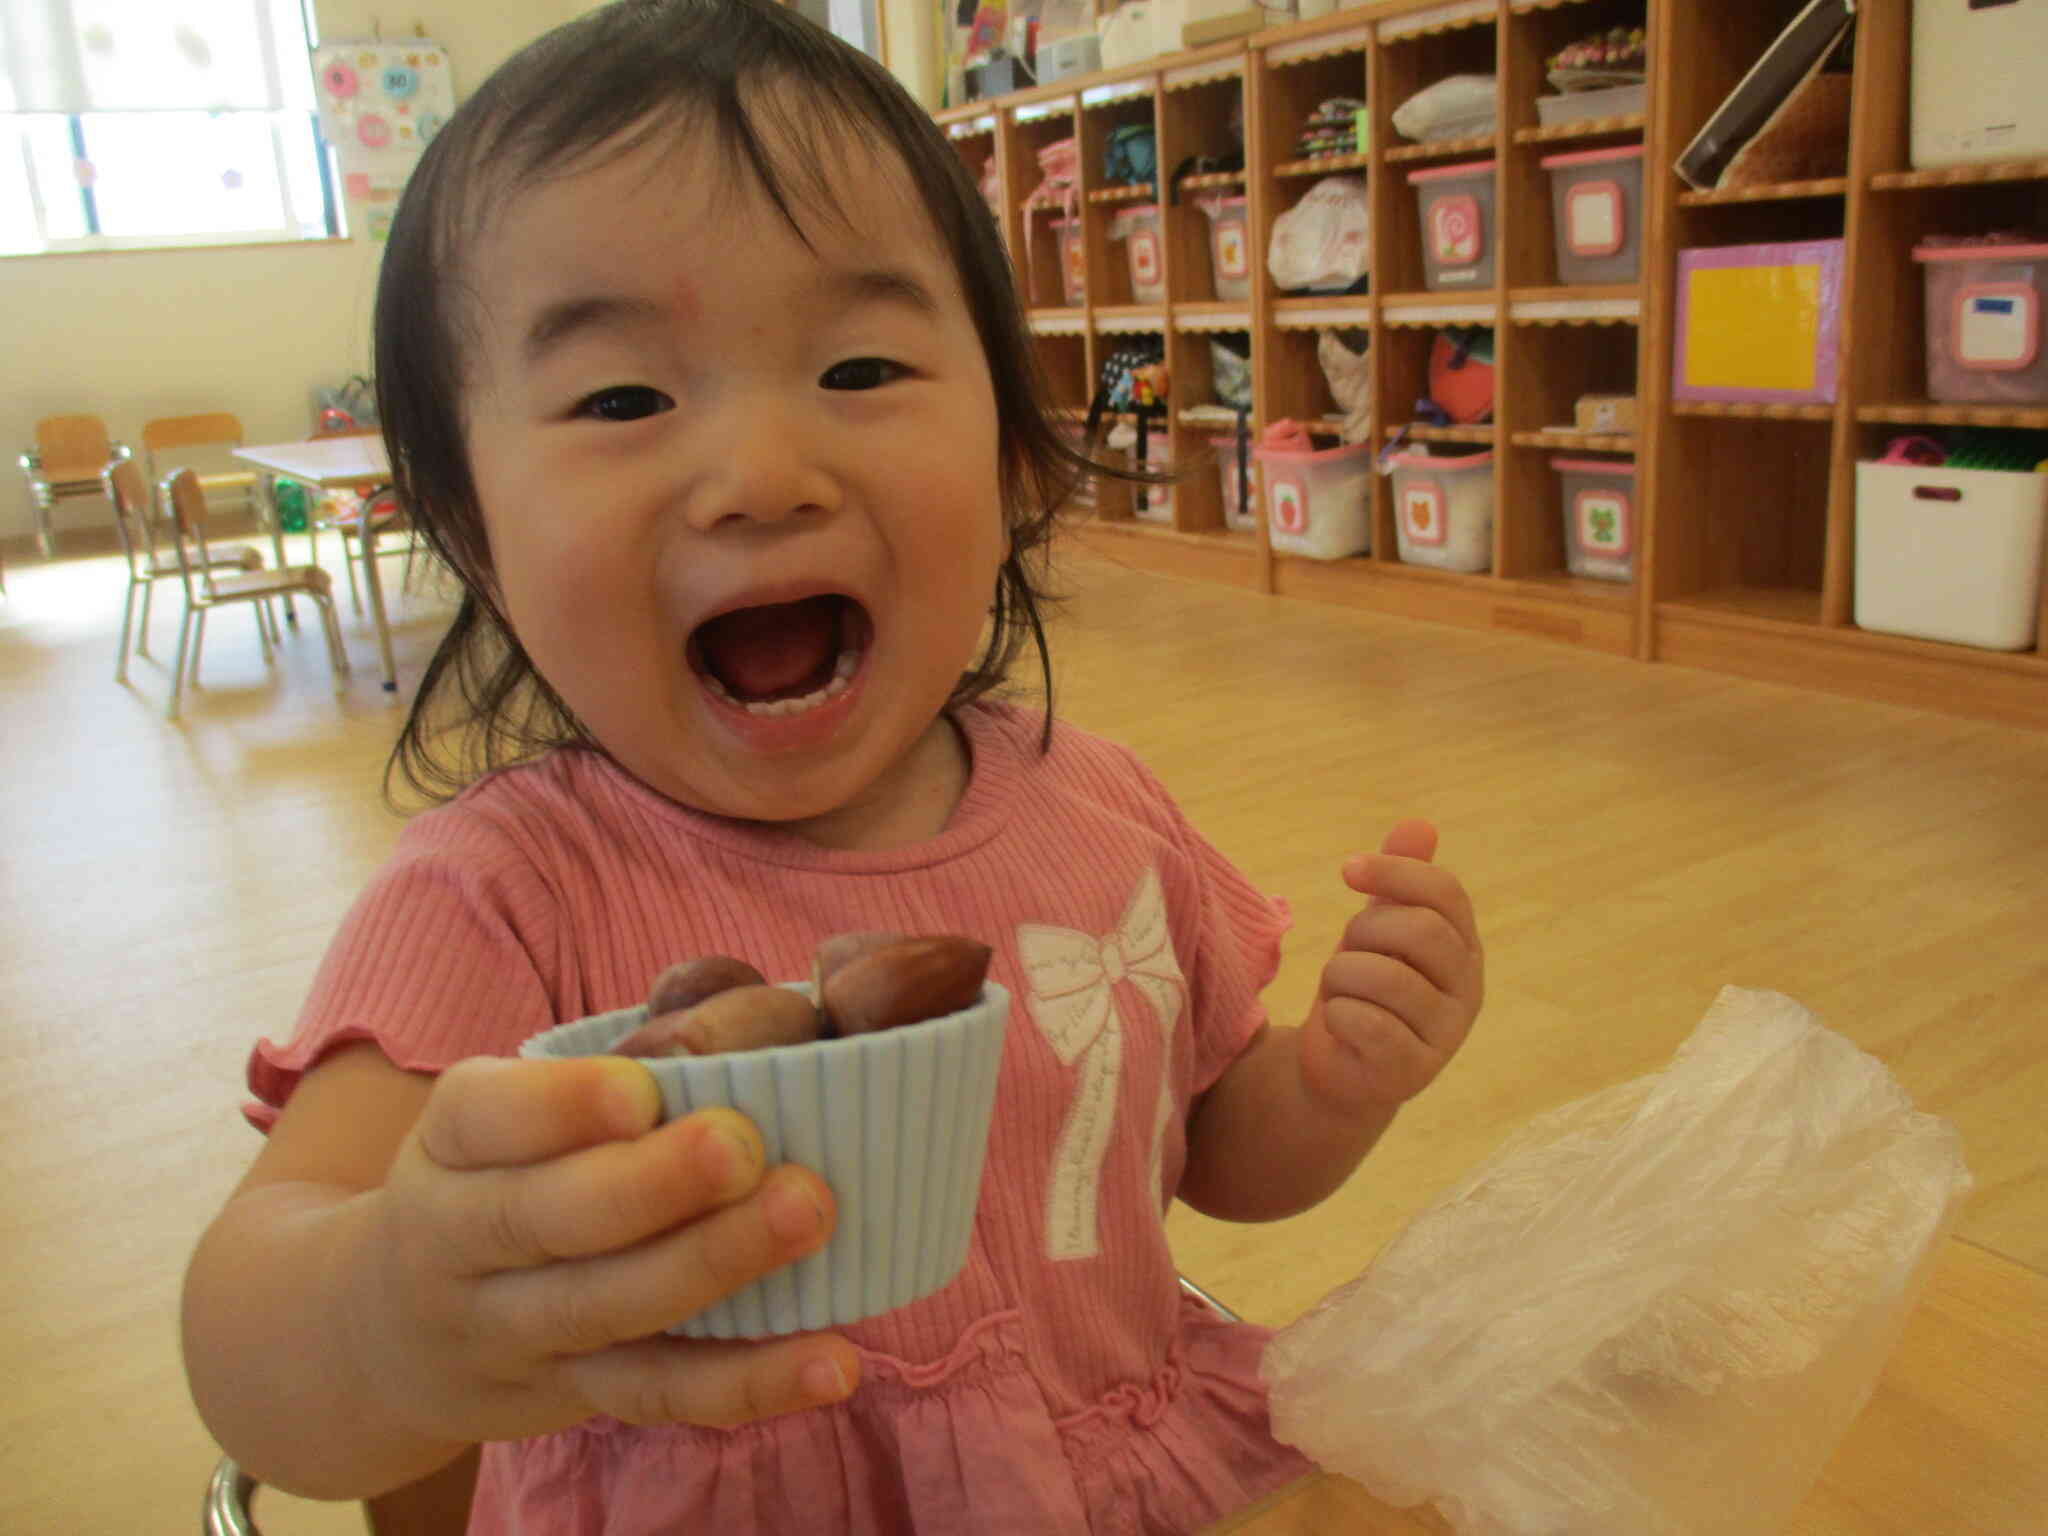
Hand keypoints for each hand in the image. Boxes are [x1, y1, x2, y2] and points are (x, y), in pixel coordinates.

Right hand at [351, 1056, 858, 1444]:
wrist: (381, 1334)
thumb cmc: (492, 1179)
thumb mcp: (498, 1117)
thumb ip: (596, 1076)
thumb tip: (749, 1012)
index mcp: (451, 1141)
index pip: (486, 1118)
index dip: (559, 1106)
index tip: (640, 1089)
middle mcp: (460, 1240)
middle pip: (545, 1218)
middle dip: (649, 1184)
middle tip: (743, 1145)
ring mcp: (511, 1331)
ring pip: (606, 1308)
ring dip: (712, 1264)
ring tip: (808, 1214)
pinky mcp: (570, 1396)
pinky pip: (659, 1394)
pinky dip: (748, 1383)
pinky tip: (832, 1360)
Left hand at [1299, 818, 1484, 1120]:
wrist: (1339, 1069)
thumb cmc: (1363, 989)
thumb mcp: (1376, 928)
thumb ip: (1399, 878)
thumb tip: (1419, 824)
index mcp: (1464, 947)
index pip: (1445, 892)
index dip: (1395, 871)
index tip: (1347, 870)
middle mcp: (1467, 989)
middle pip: (1420, 929)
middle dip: (1365, 932)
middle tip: (1349, 951)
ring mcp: (1446, 1034)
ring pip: (1384, 976)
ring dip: (1342, 977)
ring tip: (1342, 992)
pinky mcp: (1413, 1071)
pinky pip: (1367, 1023)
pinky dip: (1338, 1014)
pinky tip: (1340, 1023)